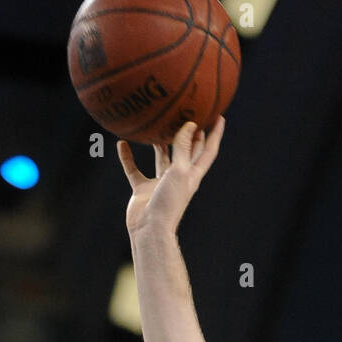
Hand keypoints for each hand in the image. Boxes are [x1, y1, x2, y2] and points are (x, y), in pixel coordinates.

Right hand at [117, 117, 224, 237]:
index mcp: (192, 174)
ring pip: (161, 157)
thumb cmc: (168, 202)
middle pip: (187, 151)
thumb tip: (189, 125)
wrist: (150, 229)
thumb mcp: (179, 171)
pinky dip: (128, 157)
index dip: (215, 133)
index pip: (208, 150)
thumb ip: (183, 148)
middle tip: (188, 113)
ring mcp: (160, 183)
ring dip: (160, 143)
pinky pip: (134, 169)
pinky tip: (122, 143)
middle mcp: (178, 177)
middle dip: (190, 133)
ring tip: (157, 124)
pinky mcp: (143, 189)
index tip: (219, 115)